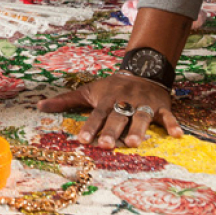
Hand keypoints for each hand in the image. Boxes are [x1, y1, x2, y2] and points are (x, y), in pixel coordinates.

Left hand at [37, 72, 181, 148]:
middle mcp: (124, 101)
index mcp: (106, 100)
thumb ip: (65, 101)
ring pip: (140, 117)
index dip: (89, 127)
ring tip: (133, 144)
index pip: (95, 115)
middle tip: (105, 145)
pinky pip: (168, 116)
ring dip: (138, 130)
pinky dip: (173, 124)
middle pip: (117, 118)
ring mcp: (143, 103)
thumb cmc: (112, 87)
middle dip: (110, 131)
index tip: (82, 141)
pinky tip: (177, 136)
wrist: (143, 69)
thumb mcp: (89, 91)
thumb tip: (38, 106)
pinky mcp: (161, 106)